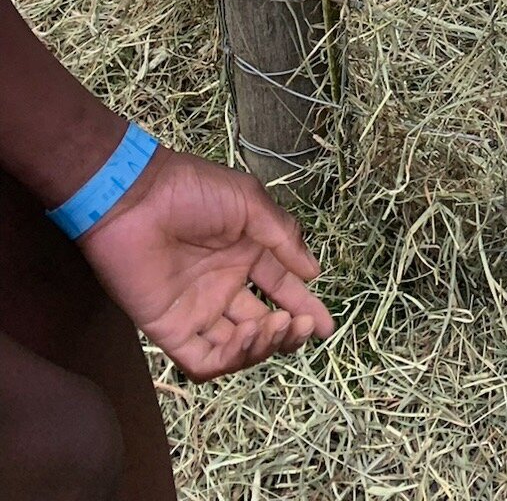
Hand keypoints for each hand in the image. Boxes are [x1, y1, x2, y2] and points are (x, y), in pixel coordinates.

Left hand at [76, 146, 334, 380]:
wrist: (136, 199)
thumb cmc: (194, 192)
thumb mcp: (249, 203)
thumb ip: (282, 237)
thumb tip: (313, 272)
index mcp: (245, 254)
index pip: (281, 287)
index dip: (305, 306)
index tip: (326, 324)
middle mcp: (224, 286)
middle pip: (263, 324)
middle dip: (288, 332)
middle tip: (303, 327)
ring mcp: (198, 310)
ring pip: (237, 348)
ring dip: (262, 346)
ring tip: (276, 325)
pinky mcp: (170, 329)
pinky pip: (202, 360)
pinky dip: (228, 359)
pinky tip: (245, 337)